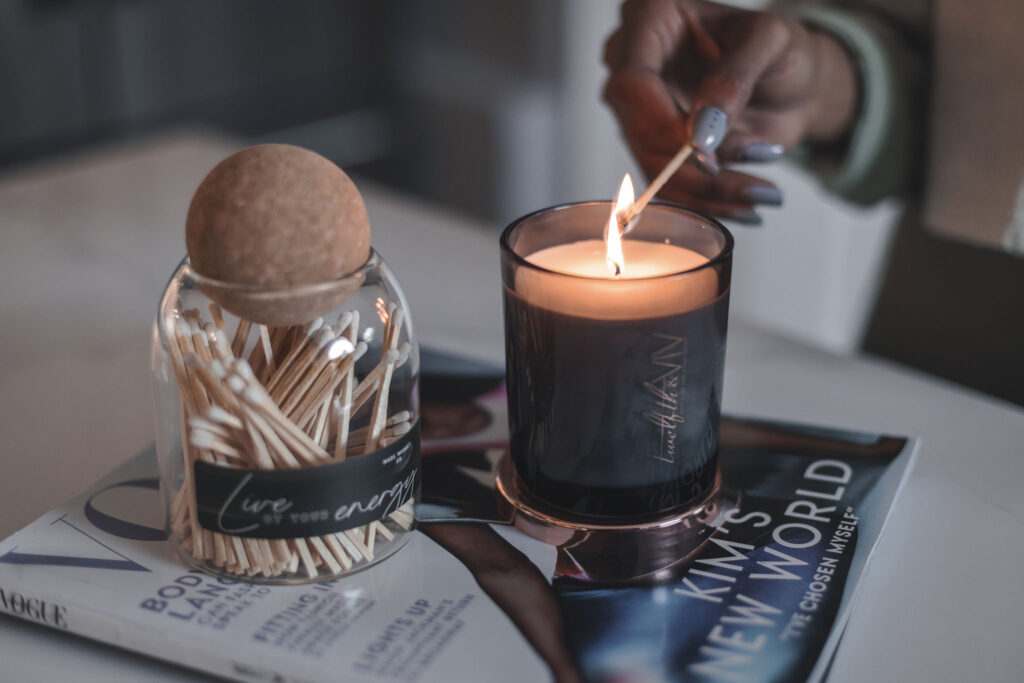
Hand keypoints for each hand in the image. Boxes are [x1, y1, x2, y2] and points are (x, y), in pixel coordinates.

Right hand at [603, 0, 859, 222]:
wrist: (794, 84)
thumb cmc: (782, 50)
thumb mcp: (771, 44)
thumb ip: (734, 79)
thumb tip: (701, 133)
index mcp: (652, 18)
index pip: (633, 81)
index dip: (664, 124)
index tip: (708, 152)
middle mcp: (634, 62)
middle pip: (639, 129)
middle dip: (693, 166)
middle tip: (748, 177)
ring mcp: (640, 108)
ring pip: (652, 164)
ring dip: (706, 191)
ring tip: (759, 194)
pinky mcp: (654, 144)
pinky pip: (667, 184)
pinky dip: (706, 201)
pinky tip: (743, 204)